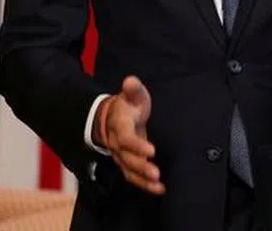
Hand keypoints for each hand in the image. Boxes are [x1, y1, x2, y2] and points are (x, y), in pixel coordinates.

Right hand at [94, 76, 163, 194]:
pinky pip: (132, 176)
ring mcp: (120, 155)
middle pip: (126, 158)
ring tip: (157, 184)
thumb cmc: (128, 104)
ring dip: (142, 179)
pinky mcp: (126, 163)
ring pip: (129, 170)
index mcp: (119, 125)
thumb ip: (133, 89)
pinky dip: (144, 185)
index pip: (125, 138)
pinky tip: (159, 189)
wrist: (112, 117)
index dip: (136, 145)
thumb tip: (130, 81)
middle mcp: (117, 143)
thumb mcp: (132, 94)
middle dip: (141, 166)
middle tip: (156, 172)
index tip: (151, 150)